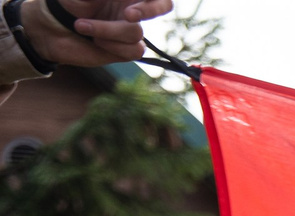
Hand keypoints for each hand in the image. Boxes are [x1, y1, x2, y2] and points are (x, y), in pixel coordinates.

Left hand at [23, 0, 173, 67]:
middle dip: (150, 9)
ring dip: (106, 30)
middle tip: (128, 15)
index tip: (130, 7)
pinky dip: (111, 45)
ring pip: (136, 32)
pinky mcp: (125, 50)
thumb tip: (125, 0)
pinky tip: (94, 40)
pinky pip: (134, 50)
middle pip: (163, 5)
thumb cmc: (66, 3)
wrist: (49, 29)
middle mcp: (131, 8)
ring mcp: (129, 28)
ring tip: (80, 26)